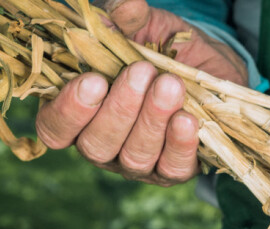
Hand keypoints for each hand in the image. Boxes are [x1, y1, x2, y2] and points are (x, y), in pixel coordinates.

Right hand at [35, 0, 247, 185]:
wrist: (213, 70)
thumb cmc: (164, 51)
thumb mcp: (144, 28)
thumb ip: (126, 20)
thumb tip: (126, 7)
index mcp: (80, 113)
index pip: (55, 128)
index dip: (69, 111)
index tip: (93, 81)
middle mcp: (103, 144)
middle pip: (97, 144)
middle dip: (120, 108)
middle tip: (142, 71)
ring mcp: (137, 163)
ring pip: (135, 156)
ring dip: (152, 120)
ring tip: (170, 85)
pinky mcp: (174, 171)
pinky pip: (173, 168)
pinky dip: (180, 144)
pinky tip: (188, 120)